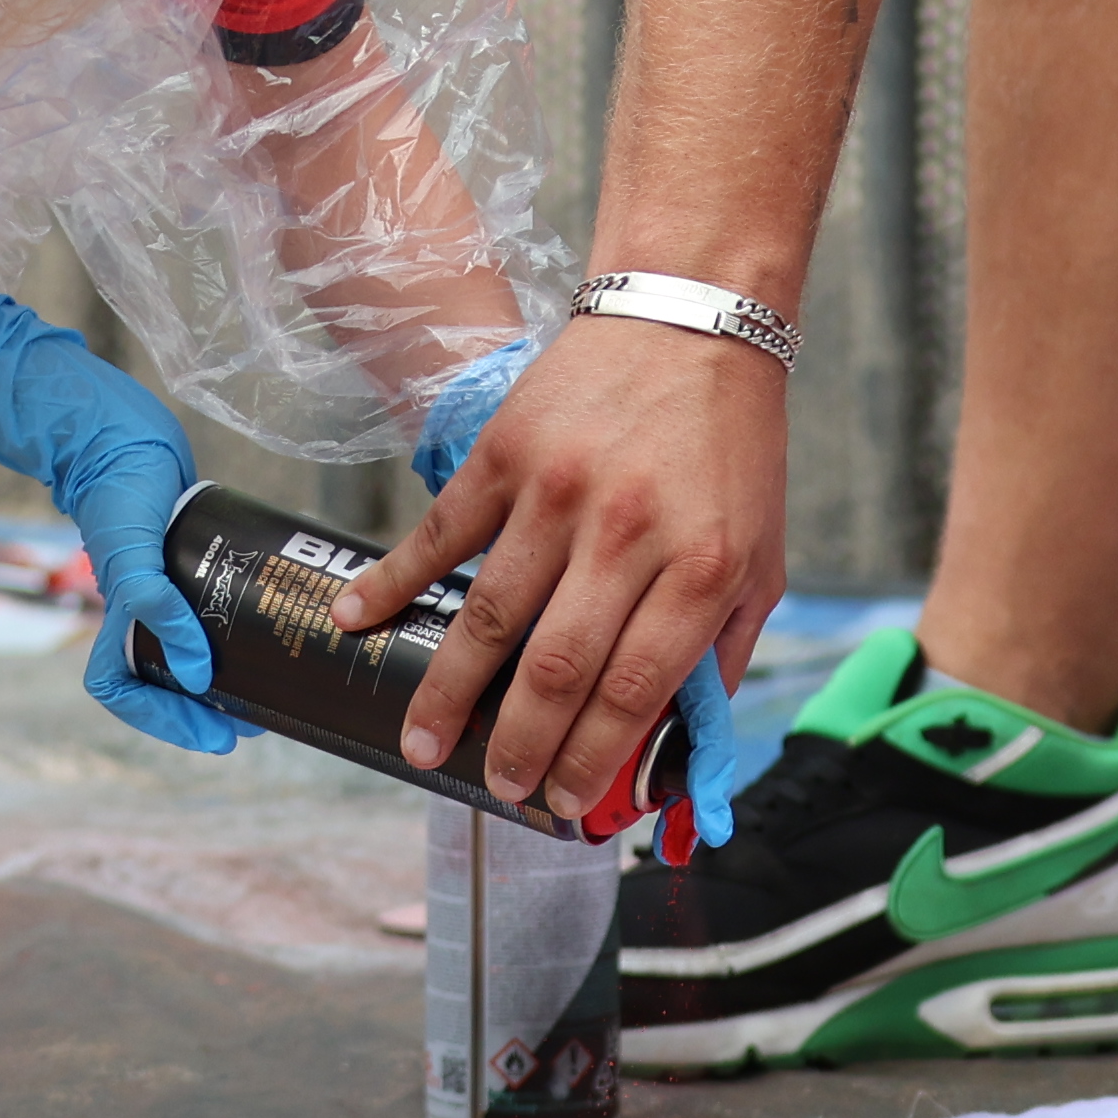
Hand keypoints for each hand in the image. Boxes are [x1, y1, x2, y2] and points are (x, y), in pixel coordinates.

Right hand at [0, 292, 240, 758]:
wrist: (122, 432)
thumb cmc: (116, 491)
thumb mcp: (132, 555)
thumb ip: (155, 607)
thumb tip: (196, 672)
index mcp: (118, 618)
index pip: (125, 690)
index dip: (164, 721)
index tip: (216, 736)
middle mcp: (144, 608)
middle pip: (168, 678)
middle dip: (208, 706)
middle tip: (259, 720)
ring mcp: (169, 584)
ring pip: (197, 644)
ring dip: (230, 670)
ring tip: (274, 686)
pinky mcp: (196, 558)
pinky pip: (218, 603)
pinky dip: (243, 622)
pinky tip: (276, 625)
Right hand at [336, 308, 784, 835]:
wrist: (695, 315)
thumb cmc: (732, 447)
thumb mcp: (762, 556)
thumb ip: (723, 653)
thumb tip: (677, 749)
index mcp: (700, 568)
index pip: (632, 691)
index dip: (590, 760)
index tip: (561, 802)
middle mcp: (627, 535)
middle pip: (555, 668)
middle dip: (517, 745)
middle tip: (494, 785)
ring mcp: (558, 492)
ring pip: (489, 615)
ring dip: (447, 691)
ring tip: (421, 744)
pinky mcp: (507, 451)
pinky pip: (439, 532)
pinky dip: (392, 581)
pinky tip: (355, 622)